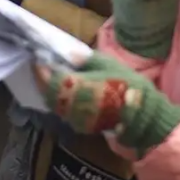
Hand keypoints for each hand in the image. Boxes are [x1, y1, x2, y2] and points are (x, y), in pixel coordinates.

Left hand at [33, 54, 179, 152]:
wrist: (142, 116)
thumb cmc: (126, 85)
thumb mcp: (107, 64)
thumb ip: (84, 59)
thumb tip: (67, 53)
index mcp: (73, 86)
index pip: (47, 77)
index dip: (40, 67)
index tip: (38, 57)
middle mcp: (69, 105)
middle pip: (47, 91)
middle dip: (44, 78)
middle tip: (44, 66)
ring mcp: (74, 118)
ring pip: (54, 103)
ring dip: (51, 90)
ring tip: (54, 77)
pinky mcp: (81, 126)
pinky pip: (63, 111)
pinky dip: (60, 100)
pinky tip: (66, 92)